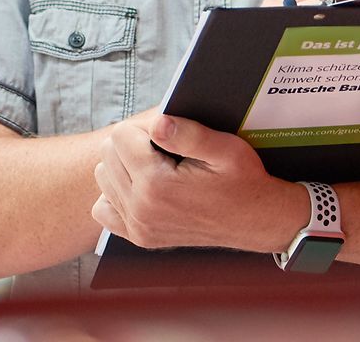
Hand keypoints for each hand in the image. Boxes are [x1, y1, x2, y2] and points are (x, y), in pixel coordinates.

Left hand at [91, 114, 301, 251]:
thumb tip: (157, 123)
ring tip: (158, 167)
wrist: (256, 221)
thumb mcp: (226, 149)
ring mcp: (138, 227)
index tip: (169, 135)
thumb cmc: (243, 181)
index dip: (144, 128)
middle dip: (133, 144)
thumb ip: (188, 133)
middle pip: (109, 154)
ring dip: (125, 166)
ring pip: (104, 178)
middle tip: (166, 150)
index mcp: (157, 184)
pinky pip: (104, 208)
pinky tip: (145, 188)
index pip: (120, 135)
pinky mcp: (140, 237)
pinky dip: (118, 194)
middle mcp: (141, 209)